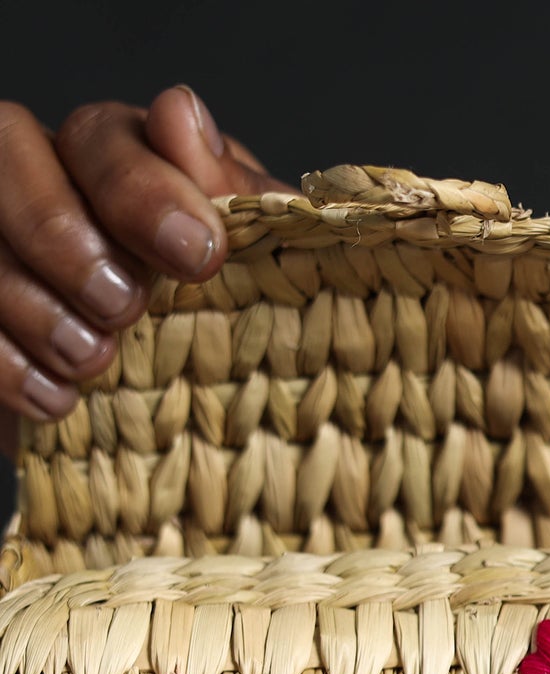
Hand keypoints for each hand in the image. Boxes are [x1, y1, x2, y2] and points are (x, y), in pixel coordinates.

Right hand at [0, 85, 288, 454]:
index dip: (141, 187)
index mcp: (116, 158)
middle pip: (8, 152)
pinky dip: (3, 361)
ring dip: (30, 302)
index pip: (102, 134)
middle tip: (122, 305)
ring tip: (90, 358)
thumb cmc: (224, 317)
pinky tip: (56, 398)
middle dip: (63, 232)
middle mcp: (39, 176)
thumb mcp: (250, 262)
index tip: (199, 252)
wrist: (187, 408)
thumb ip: (230, 195)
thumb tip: (180, 113)